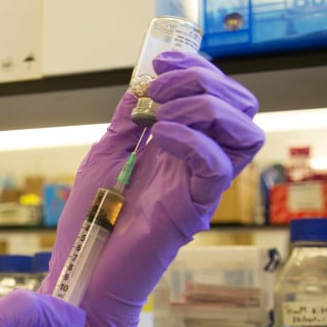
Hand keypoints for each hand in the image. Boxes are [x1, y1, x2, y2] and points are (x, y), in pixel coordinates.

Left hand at [38, 51, 264, 326]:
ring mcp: (199, 185)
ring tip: (163, 114)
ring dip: (204, 107)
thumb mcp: (104, 155)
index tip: (159, 60)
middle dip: (204, 80)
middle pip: (239, 106)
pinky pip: (218, 167)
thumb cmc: (91, 219)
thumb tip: (141, 85)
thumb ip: (125, 121)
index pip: (215, 95)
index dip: (195, 67)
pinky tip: (161, 136)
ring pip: (244, 132)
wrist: (82, 267)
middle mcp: (197, 162)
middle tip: (160, 88)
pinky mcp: (195, 209)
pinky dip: (193, 140)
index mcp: (179, 145)